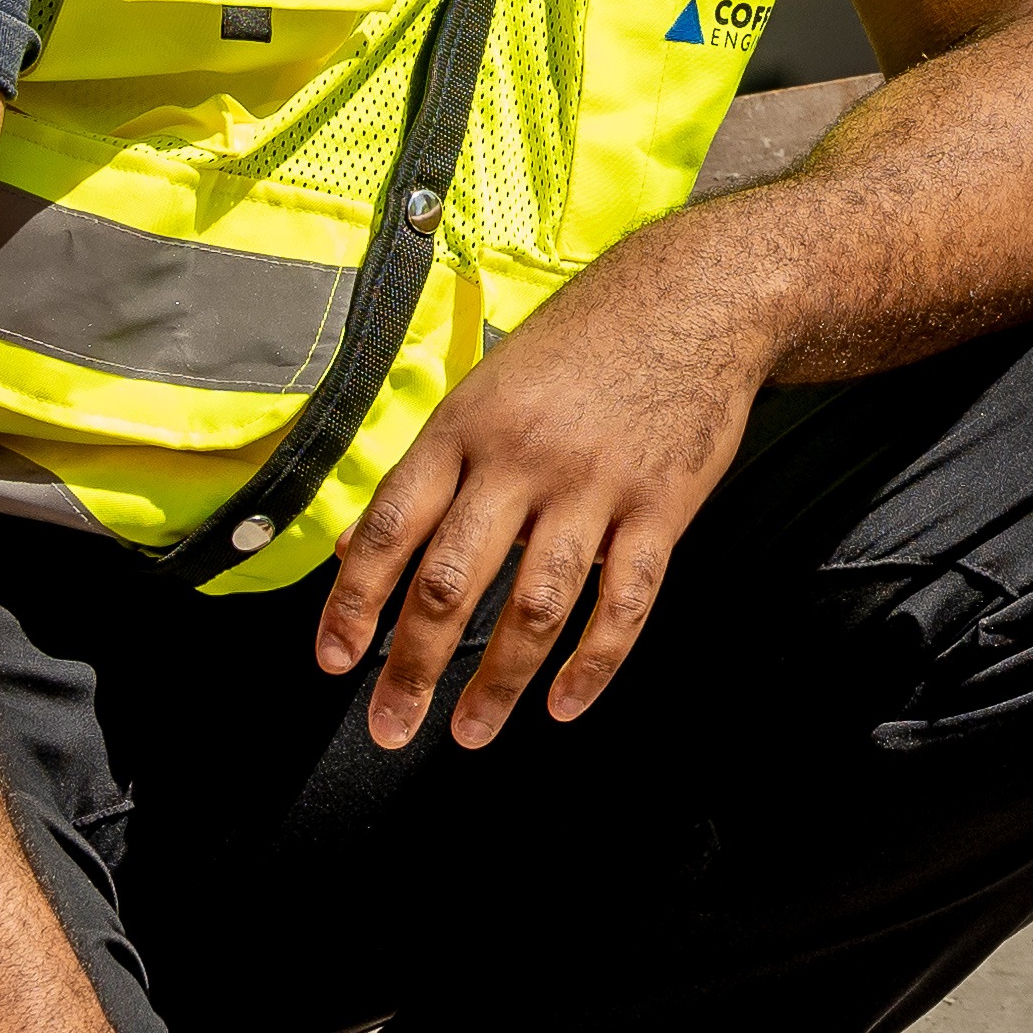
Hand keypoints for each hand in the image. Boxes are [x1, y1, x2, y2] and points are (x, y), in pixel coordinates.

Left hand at [315, 269, 770, 744]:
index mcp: (466, 426)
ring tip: (470, 732)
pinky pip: (625, 604)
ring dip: (499, 682)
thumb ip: (427, 471)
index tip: (336, 660)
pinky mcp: (660, 508)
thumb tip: (352, 549)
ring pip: (536, 606)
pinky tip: (565, 705)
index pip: (392, 527)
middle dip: (412, 666)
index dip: (355, 602)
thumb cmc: (581, 345)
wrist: (696, 300)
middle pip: (453, 581)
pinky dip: (594, 665)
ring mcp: (595, 487)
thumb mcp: (486, 387)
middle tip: (389, 726)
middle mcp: (523, 460)